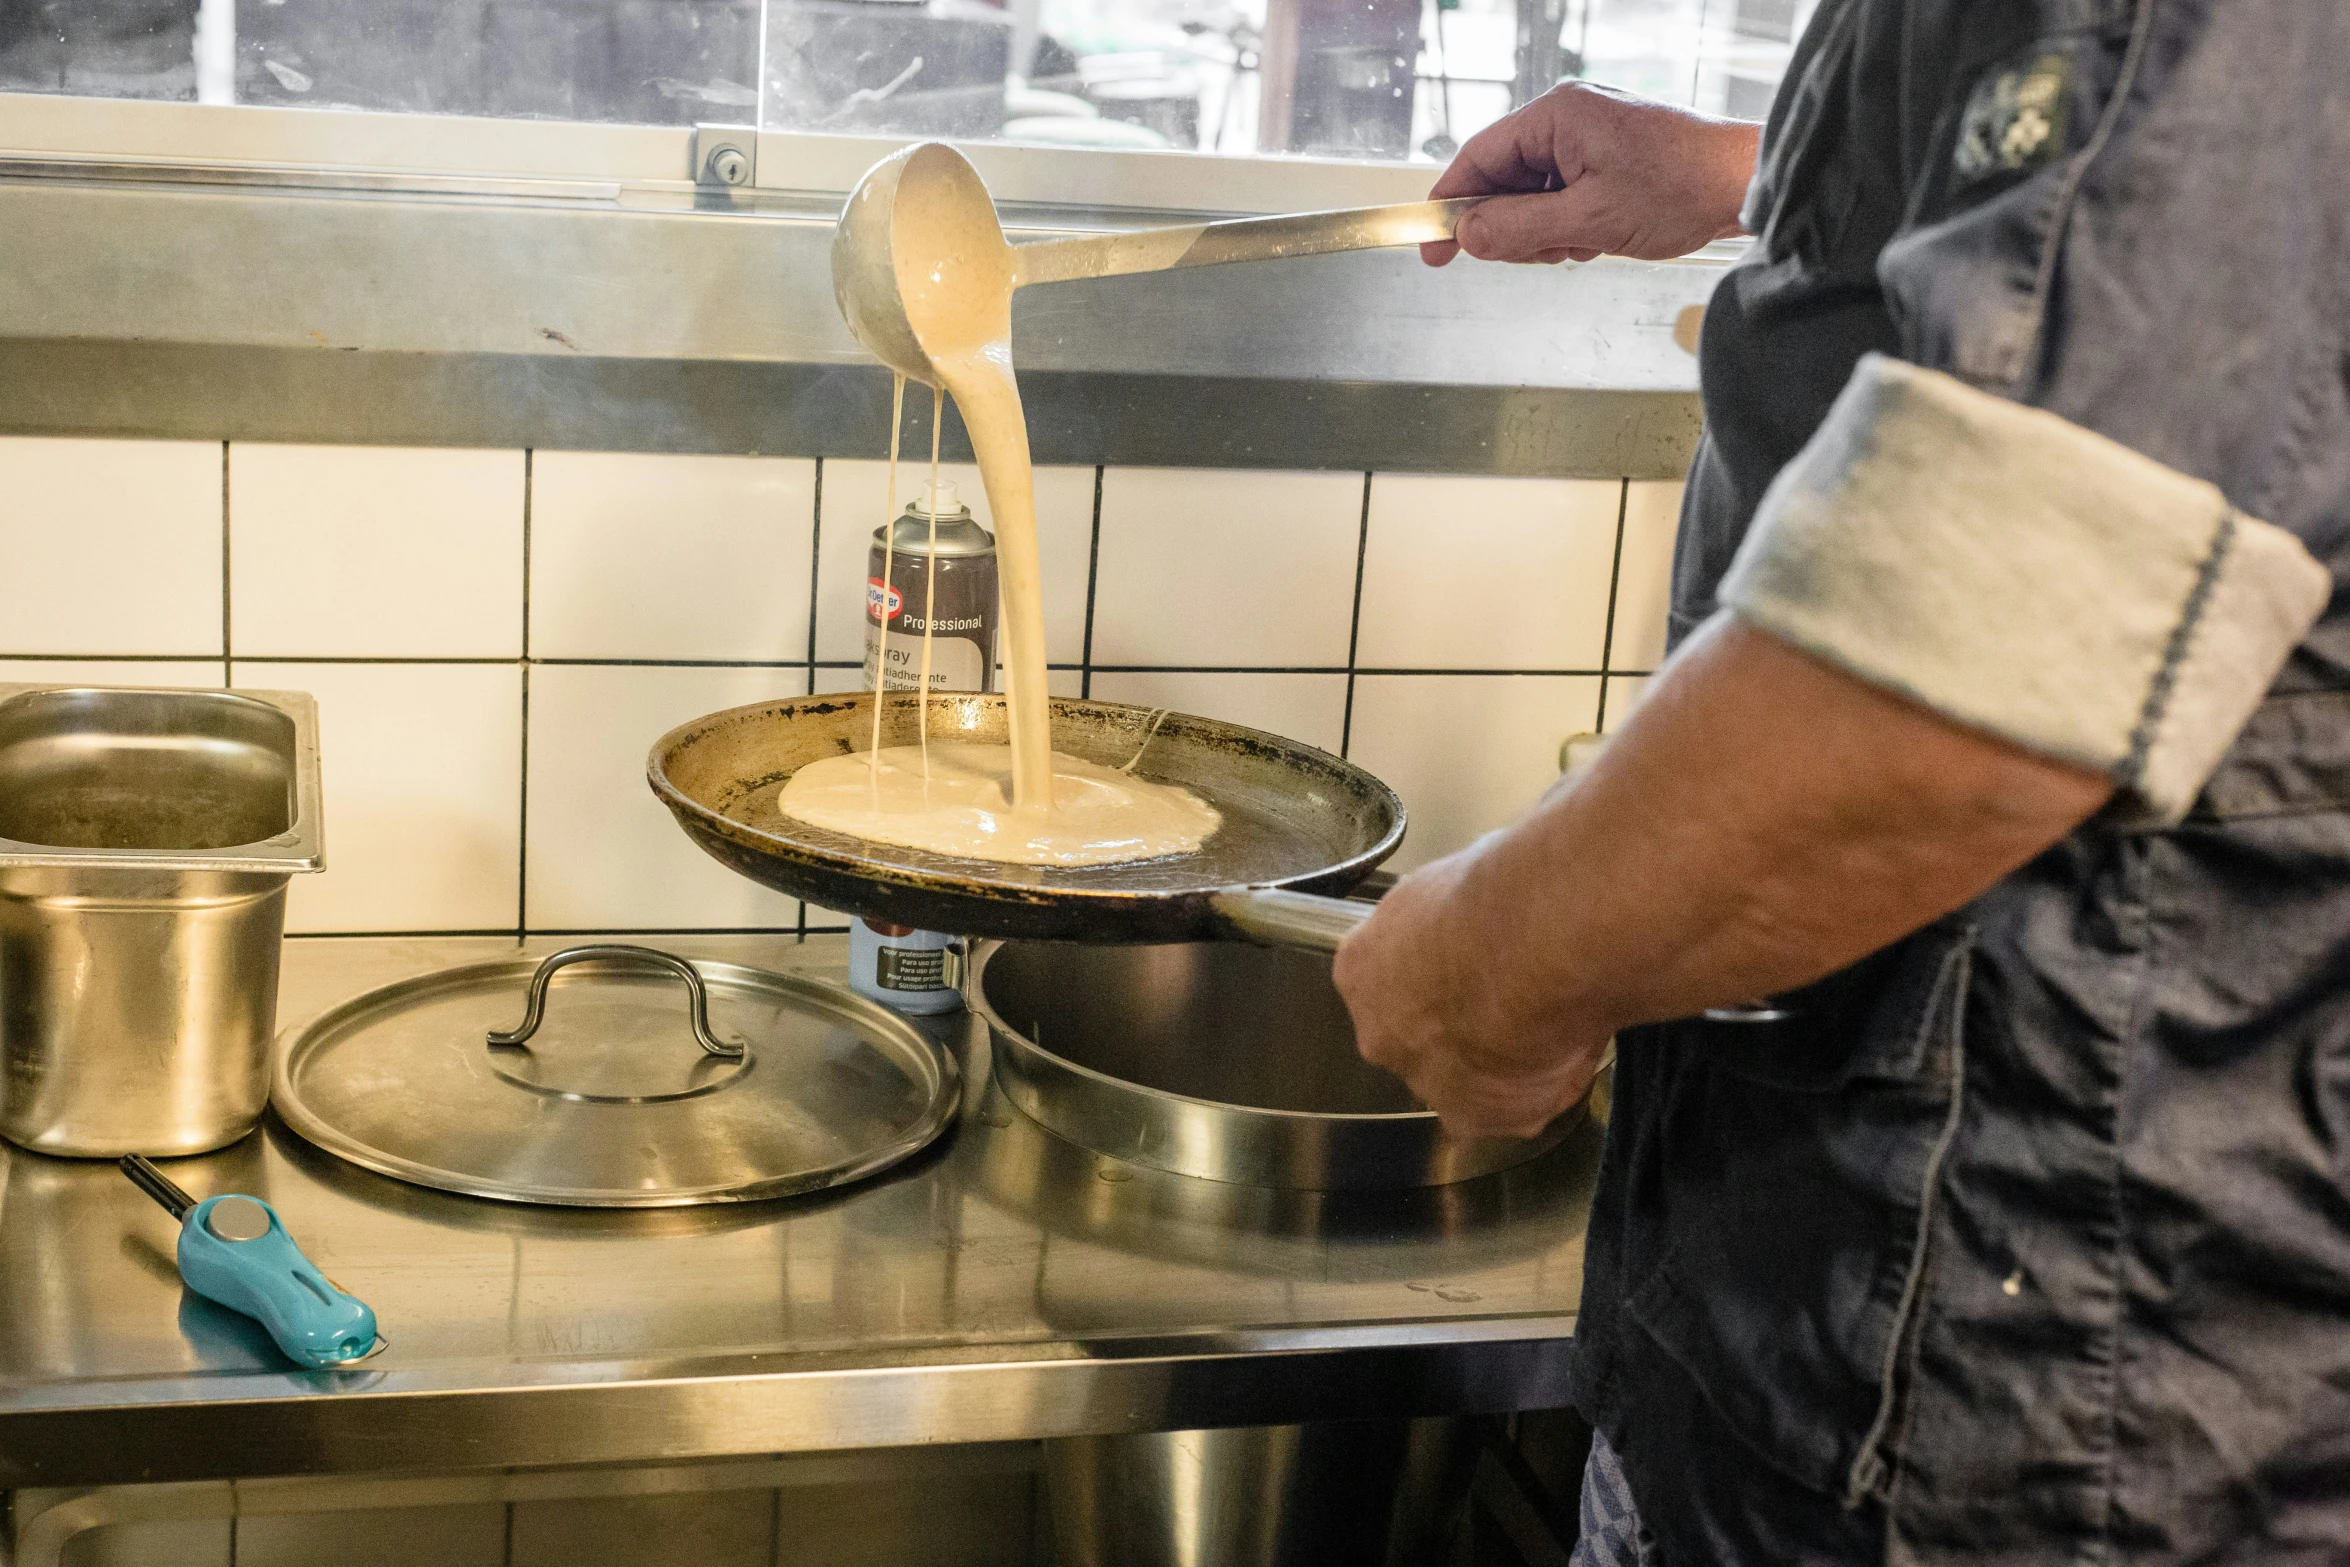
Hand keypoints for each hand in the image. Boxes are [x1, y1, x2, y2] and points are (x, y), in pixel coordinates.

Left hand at [1332, 837, 1613, 1139]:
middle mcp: (1381, 1036)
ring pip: (1470, 1079)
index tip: (1476, 960)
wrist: (1536, 945)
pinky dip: (1550, 1080)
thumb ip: (1447, 914)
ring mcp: (1430, 1085)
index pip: (1391, 983)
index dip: (1439, 974)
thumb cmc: (1493, 896)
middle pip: (1420, 1039)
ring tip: (1556, 1018)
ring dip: (1507, 1058)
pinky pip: (1522, 1105)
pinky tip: (1574, 1043)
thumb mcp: (1450, 883)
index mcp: (1361, 970)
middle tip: (1517, 996)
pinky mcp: (1486, 1118)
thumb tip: (1478, 901)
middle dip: (1464, 1026)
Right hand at [1423, 82, 1760, 265]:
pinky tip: (1594, 239)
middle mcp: (1568, 117)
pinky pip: (1562, 193)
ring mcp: (1589, 135)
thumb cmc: (1679, 190)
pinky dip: (1566, 224)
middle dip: (1508, 225)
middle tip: (1536, 256)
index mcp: (1557, 116)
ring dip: (1542, 230)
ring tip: (1580, 246)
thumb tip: (1467, 236)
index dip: (1450, 205)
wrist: (1744, 183)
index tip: (1430, 247)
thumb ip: (1519, 230)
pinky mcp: (1607, 155)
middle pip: (1503, 177)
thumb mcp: (1588, 222)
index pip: (1479, 158)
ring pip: (1532, 192)